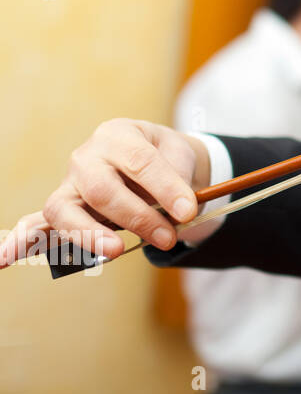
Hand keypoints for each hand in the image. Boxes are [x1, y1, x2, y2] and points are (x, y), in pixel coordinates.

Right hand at [0, 118, 209, 267]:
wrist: (156, 159)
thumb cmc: (168, 158)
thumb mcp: (181, 158)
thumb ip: (178, 180)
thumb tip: (179, 211)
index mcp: (118, 135)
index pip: (140, 162)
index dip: (166, 188)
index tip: (188, 211)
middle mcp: (86, 157)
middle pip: (102, 189)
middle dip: (137, 216)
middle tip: (168, 236)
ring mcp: (69, 184)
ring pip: (64, 210)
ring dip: (89, 234)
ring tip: (114, 251)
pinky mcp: (63, 210)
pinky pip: (36, 226)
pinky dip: (19, 242)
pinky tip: (1, 259)